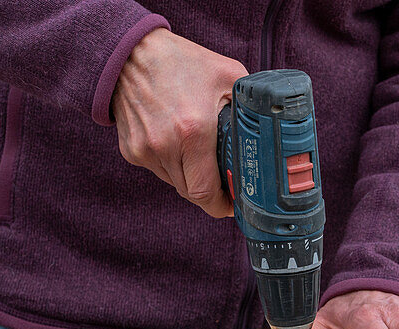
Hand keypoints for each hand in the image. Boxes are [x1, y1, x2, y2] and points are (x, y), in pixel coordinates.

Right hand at [113, 28, 246, 217]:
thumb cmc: (180, 61)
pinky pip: (158, 170)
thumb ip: (250, 105)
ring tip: (197, 149)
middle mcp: (164, 146)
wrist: (129, 52)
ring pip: (175, 183)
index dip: (222, 206)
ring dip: (190, 176)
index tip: (233, 204)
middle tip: (223, 181)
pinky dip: (171, 163)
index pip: (205, 193)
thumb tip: (268, 129)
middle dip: (210, 191)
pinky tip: (175, 139)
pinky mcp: (131, 151)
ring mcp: (144, 151)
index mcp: (192, 131)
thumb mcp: (228, 75)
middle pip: (191, 193)